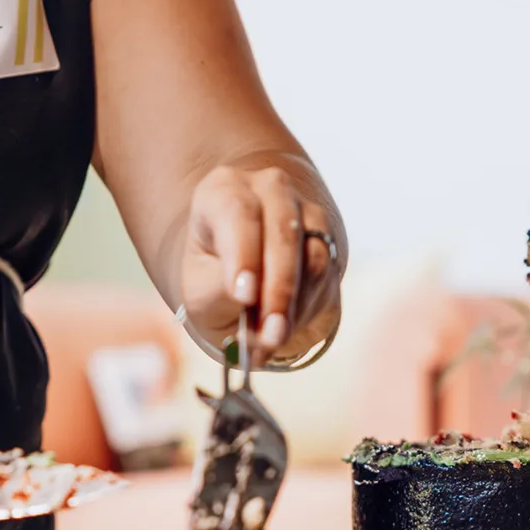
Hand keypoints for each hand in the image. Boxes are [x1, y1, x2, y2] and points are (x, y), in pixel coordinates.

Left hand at [179, 164, 341, 365]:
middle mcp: (269, 190)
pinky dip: (308, 308)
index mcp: (223, 191)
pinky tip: (287, 324)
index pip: (238, 213)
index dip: (243, 254)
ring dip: (297, 305)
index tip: (243, 295)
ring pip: (314, 258)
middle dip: (278, 290)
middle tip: (271, 334)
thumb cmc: (214, 281)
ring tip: (274, 338)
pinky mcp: (329, 240)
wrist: (244, 280)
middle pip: (284, 232)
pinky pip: (327, 277)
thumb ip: (220, 294)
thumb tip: (250, 302)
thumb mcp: (201, 292)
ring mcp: (305, 212)